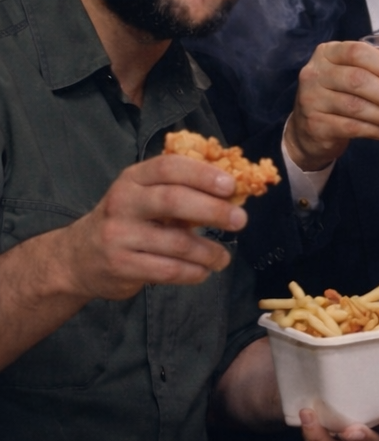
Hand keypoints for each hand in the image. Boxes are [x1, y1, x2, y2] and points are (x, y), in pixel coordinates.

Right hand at [60, 153, 246, 300]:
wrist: (77, 258)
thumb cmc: (128, 221)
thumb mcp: (145, 197)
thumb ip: (182, 192)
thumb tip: (234, 195)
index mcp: (133, 179)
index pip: (169, 167)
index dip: (202, 174)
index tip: (231, 186)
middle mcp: (123, 203)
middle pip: (173, 201)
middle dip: (213, 210)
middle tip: (240, 220)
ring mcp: (119, 235)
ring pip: (176, 243)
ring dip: (209, 252)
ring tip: (223, 258)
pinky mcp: (121, 265)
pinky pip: (168, 270)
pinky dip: (193, 272)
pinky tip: (202, 271)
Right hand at [285, 40, 378, 170]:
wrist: (307, 130)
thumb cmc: (338, 96)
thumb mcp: (349, 76)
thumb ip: (374, 74)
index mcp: (328, 53)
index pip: (357, 52)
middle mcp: (315, 73)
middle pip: (357, 80)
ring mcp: (311, 99)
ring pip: (356, 107)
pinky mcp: (315, 124)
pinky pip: (352, 127)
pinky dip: (376, 131)